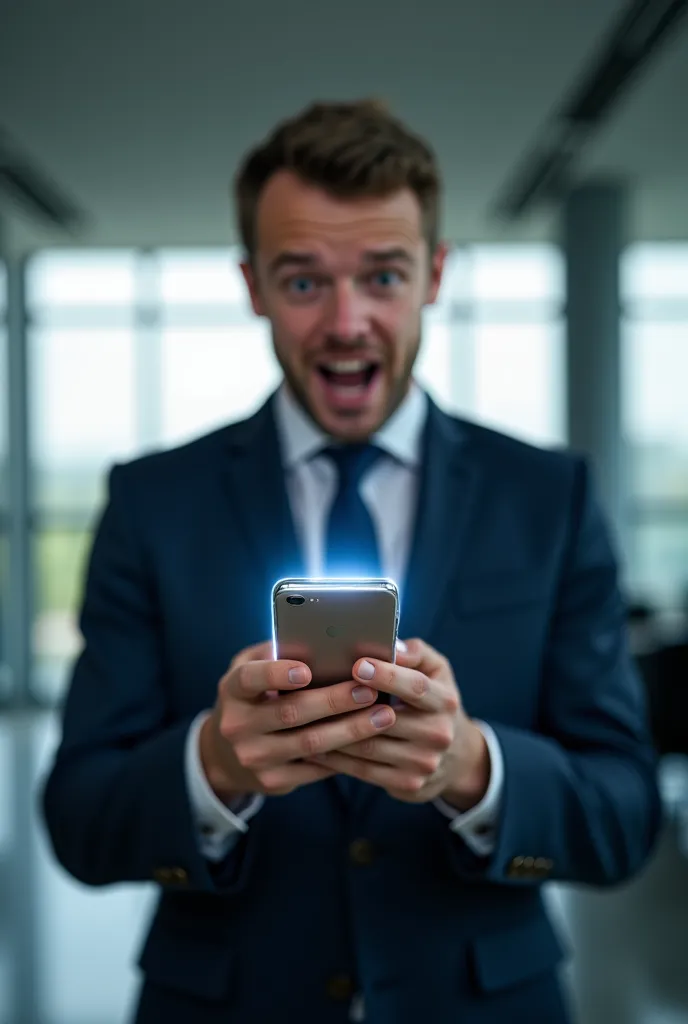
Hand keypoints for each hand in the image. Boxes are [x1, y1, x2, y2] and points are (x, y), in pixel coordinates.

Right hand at [199, 640, 396, 800]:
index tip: (307, 670)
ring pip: (310, 743)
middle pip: (290, 712)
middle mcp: (236, 725)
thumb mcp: (253, 670)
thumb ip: (278, 653)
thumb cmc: (254, 697)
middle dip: (334, 701)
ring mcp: (253, 756)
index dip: (276, 674)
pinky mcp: (271, 781)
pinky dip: (345, 754)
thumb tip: (323, 639)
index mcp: (232, 690)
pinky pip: (315, 767)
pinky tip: (370, 741)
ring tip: (382, 716)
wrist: (228, 754)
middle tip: (368, 690)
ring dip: (350, 730)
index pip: (250, 679)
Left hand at [306, 639, 489, 807]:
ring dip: (335, 733)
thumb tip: (391, 646)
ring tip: (305, 719)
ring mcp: (424, 764)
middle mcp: (439, 734)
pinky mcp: (408, 785)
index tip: (359, 665)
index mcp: (445, 701)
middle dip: (348, 707)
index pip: (416, 687)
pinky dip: (337, 759)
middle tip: (315, 693)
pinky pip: (364, 771)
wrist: (456, 755)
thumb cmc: (433, 699)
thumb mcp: (435, 671)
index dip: (388, 677)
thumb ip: (415, 653)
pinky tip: (314, 746)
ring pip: (369, 747)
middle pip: (386, 720)